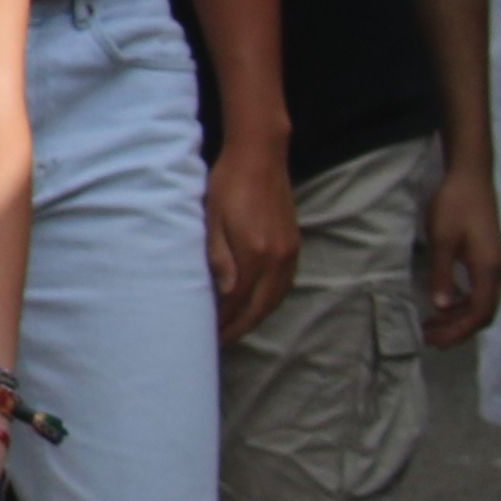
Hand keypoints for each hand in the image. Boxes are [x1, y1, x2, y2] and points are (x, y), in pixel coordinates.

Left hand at [207, 142, 300, 338]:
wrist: (260, 157)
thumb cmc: (227, 185)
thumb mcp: (211, 218)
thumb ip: (218, 257)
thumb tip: (224, 294)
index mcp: (254, 253)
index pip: (236, 300)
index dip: (222, 320)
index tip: (205, 334)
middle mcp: (277, 258)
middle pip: (259, 307)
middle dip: (238, 328)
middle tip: (218, 343)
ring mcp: (289, 252)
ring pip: (274, 299)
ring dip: (255, 318)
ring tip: (235, 330)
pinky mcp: (294, 245)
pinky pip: (284, 285)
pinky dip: (270, 302)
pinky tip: (257, 306)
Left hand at [419, 153, 500, 349]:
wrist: (471, 178)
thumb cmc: (454, 206)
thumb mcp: (442, 240)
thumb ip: (443, 274)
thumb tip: (441, 307)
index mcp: (489, 269)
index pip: (480, 312)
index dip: (458, 331)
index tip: (435, 341)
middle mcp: (498, 271)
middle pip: (484, 313)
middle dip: (459, 330)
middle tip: (431, 339)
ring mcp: (495, 265)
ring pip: (483, 303)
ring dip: (460, 317)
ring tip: (433, 325)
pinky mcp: (488, 258)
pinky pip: (480, 290)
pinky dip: (463, 303)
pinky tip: (444, 303)